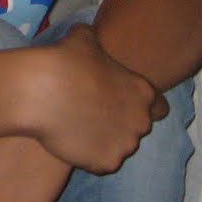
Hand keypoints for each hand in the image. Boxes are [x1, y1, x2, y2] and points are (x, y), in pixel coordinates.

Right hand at [34, 24, 166, 172]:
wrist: (41, 92)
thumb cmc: (65, 61)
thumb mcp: (84, 38)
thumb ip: (95, 42)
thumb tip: (87, 36)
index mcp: (142, 92)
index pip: (159, 107)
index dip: (141, 105)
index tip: (122, 103)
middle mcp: (140, 121)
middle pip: (137, 128)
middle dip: (120, 122)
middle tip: (93, 113)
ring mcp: (125, 146)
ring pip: (119, 146)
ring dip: (105, 140)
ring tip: (78, 127)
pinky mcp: (106, 164)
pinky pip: (101, 162)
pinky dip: (89, 155)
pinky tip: (71, 140)